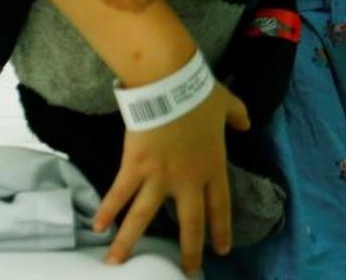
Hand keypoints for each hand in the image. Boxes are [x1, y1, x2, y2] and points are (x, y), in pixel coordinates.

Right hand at [94, 85, 250, 275]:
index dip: (221, 229)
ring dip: (130, 241)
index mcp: (213, 166)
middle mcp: (188, 179)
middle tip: (187, 271)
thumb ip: (239, 117)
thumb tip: (247, 124)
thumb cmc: (200, 94)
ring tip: (117, 264)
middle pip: (190, 222)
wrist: (170, 85)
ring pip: (144, 216)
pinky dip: (108, 211)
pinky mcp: (134, 167)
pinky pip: (120, 194)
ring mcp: (159, 176)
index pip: (220, 206)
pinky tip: (98, 227)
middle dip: (189, 250)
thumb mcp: (228, 104)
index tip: (221, 251)